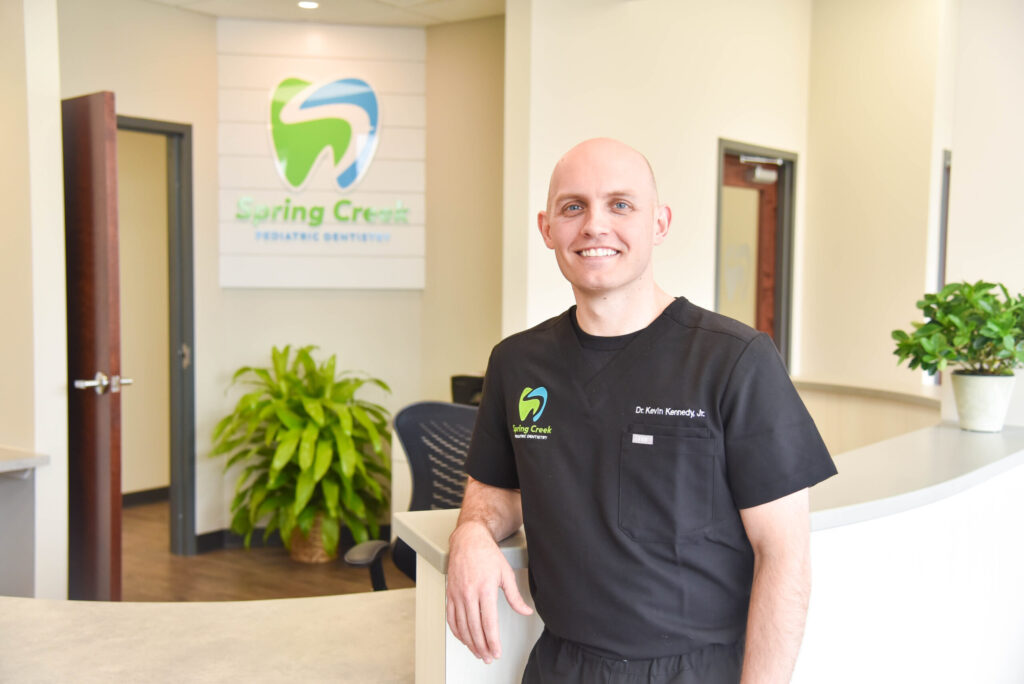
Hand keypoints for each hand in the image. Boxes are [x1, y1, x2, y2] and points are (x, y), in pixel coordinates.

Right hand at [445, 521, 532, 662]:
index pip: (488, 623)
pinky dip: (457, 631)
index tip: (497, 652)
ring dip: (470, 642)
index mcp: (485, 589)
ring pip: (462, 626)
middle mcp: (469, 593)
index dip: (493, 641)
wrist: (468, 540)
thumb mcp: (506, 574)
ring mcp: (457, 594)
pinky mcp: (450, 594)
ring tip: (478, 652)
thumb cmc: (487, 554)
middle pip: (474, 628)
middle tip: (488, 657)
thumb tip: (526, 611)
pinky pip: (451, 618)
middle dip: (482, 646)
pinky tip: (464, 638)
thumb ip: (515, 596)